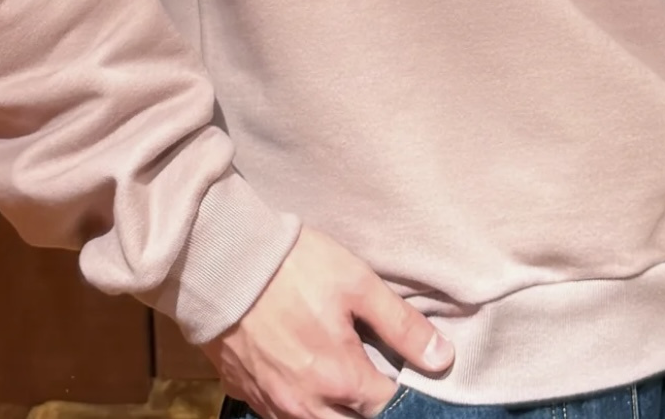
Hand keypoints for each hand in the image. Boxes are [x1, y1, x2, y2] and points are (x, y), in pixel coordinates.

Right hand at [200, 225, 454, 418]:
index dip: (400, 391)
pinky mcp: (245, 392)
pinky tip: (303, 382)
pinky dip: (298, 407)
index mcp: (340, 377)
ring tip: (340, 383)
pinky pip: (279, 417)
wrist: (222, 260)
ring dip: (333, 412)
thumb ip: (400, 324)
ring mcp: (272, 402)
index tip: (401, 369)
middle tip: (370, 379)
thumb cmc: (293, 266)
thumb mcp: (357, 283)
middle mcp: (306, 403)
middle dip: (366, 408)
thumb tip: (441, 358)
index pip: (386, 406)